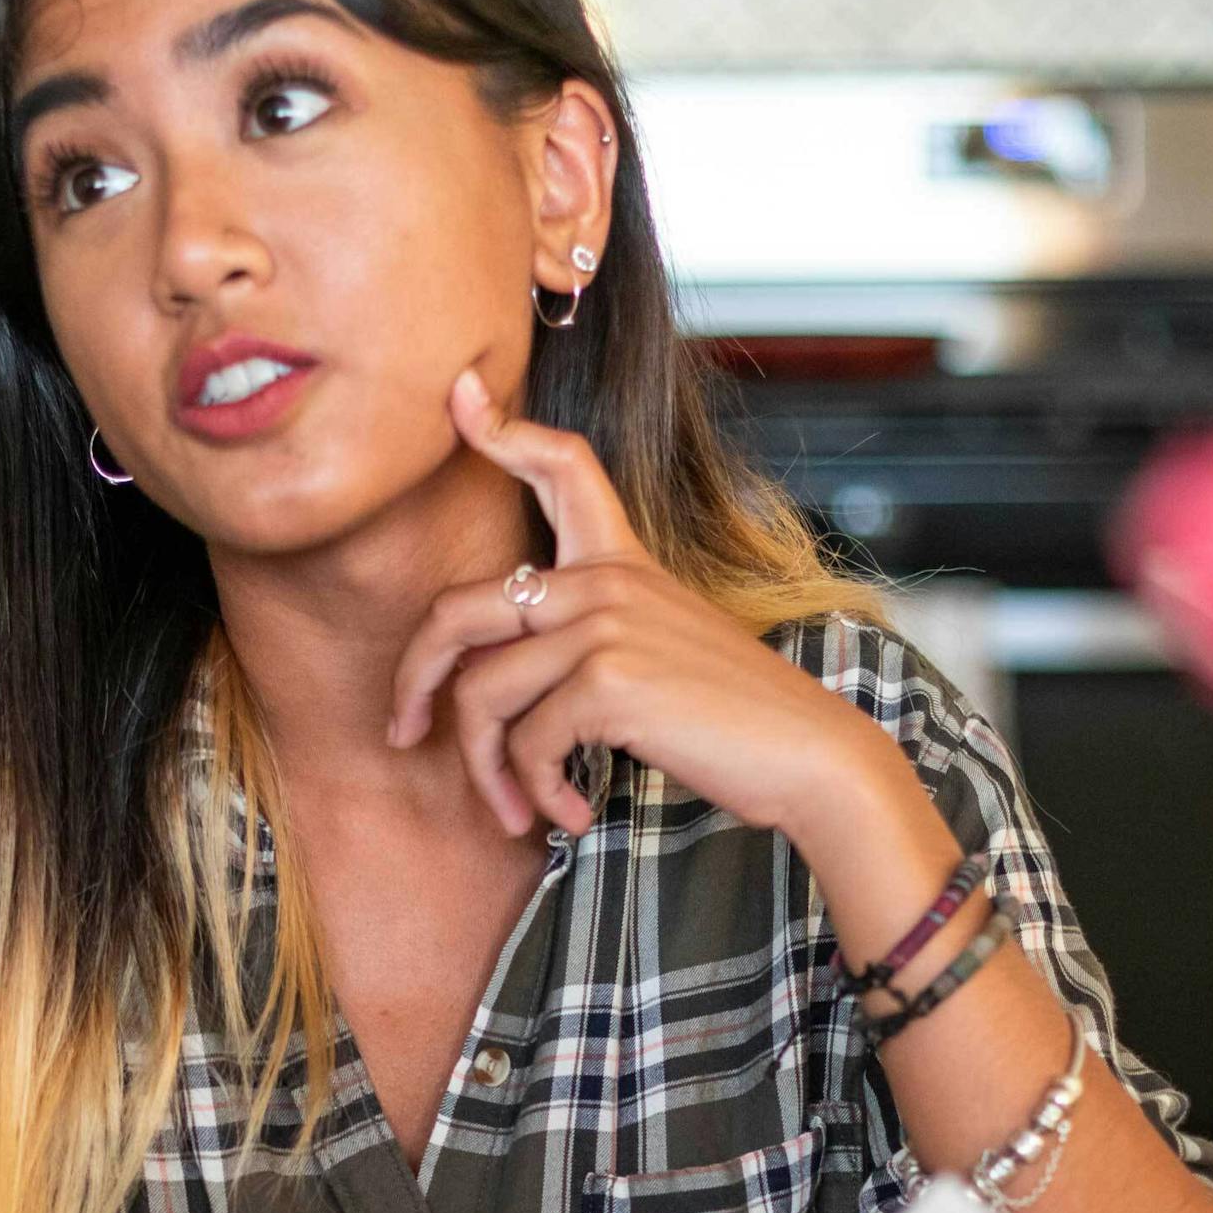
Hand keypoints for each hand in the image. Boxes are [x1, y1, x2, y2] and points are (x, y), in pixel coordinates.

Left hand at [391, 369, 891, 841]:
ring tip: (518, 810)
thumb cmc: (732, 719)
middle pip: (458, 610)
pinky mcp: (607, 679)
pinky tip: (571, 816)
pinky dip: (538, 792)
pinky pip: (527, 743)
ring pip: (481, 696)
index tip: (459, 396)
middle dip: (413, 679)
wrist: (807, 754)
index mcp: (620, 562)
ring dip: (489, 771)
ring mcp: (604, 624)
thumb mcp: (659, 652)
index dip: (504, 431)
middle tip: (405, 733)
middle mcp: (605, 580)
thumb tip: (485, 683)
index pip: (563, 468)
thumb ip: (585, 641)